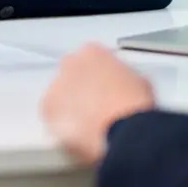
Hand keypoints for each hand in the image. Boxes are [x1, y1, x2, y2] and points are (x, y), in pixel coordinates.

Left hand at [41, 44, 155, 164]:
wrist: (123, 129)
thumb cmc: (134, 106)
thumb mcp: (139, 81)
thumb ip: (123, 77)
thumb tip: (123, 87)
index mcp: (92, 51)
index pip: (89, 60)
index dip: (98, 78)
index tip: (103, 90)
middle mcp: (70, 63)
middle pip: (71, 75)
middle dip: (81, 90)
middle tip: (95, 109)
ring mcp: (57, 85)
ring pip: (60, 96)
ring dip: (70, 107)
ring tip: (87, 126)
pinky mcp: (48, 109)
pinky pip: (53, 116)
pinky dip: (63, 125)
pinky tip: (78, 135)